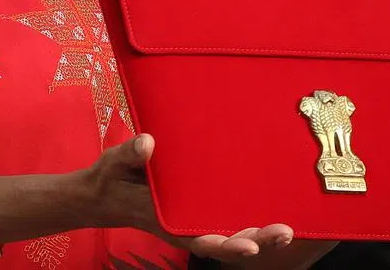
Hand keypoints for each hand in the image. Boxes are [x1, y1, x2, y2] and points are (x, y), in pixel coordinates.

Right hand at [84, 134, 294, 262]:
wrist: (103, 192)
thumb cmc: (110, 177)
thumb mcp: (114, 163)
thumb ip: (130, 154)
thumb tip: (148, 143)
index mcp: (166, 220)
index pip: (200, 238)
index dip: (227, 244)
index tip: (250, 246)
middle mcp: (184, 225)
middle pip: (224, 241)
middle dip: (256, 241)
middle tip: (284, 233)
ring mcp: (191, 220)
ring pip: (228, 234)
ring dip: (258, 235)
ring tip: (286, 230)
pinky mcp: (195, 209)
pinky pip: (223, 220)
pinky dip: (246, 222)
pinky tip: (268, 215)